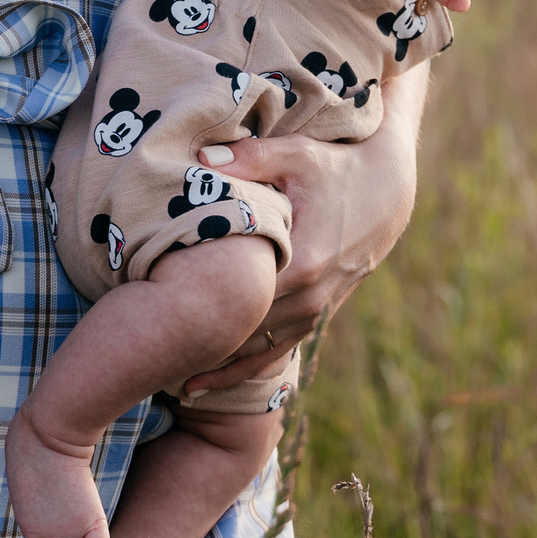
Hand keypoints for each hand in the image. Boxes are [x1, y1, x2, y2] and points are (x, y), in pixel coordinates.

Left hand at [177, 71, 424, 394]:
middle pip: (244, 336)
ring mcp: (316, 311)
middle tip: (148, 358)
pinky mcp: (319, 314)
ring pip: (260, 354)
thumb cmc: (337, 166)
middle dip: (200, 347)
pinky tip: (209, 380)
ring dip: (220, 369)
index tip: (155, 323)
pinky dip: (244, 368)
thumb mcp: (296, 154)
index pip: (238, 303)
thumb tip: (202, 162)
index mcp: (300, 264)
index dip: (197, 315)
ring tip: (172, 383)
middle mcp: (309, 298)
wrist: (388, 190)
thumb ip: (249, 159)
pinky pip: (277, 352)